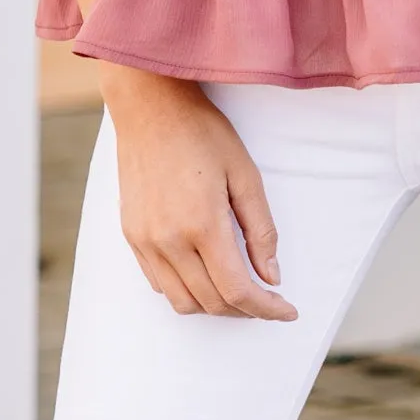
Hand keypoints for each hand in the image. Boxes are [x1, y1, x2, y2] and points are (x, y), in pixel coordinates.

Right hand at [101, 68, 296, 319]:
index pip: (238, 291)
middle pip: (212, 302)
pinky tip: (205, 273)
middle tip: (268, 299)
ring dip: (215, 306)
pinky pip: (159, 283)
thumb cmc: (202, 133)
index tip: (287, 311)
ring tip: (237, 290)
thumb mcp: (246, 176)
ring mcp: (145, 241)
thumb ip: (261, 231)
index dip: (267, 309)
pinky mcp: (131, 236)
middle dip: (246, 310)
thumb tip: (271, 276)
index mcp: (202, 225)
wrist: (149, 108)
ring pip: (182, 302)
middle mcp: (168, 241)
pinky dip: (187, 290)